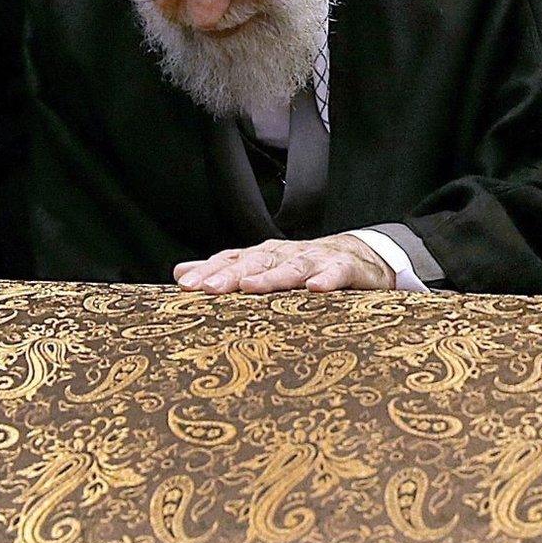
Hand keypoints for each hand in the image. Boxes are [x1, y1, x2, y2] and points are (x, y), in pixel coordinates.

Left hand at [174, 234, 395, 293]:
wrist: (360, 257)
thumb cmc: (305, 266)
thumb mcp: (265, 269)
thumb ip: (225, 271)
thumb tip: (181, 273)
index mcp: (264, 256)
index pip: (232, 261)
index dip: (209, 271)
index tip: (186, 286)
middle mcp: (286, 253)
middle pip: (256, 262)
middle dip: (231, 274)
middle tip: (209, 288)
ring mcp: (316, 258)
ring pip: (292, 266)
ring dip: (271, 276)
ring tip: (251, 287)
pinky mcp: (346, 268)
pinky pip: (336, 272)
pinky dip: (326, 278)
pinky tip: (315, 288)